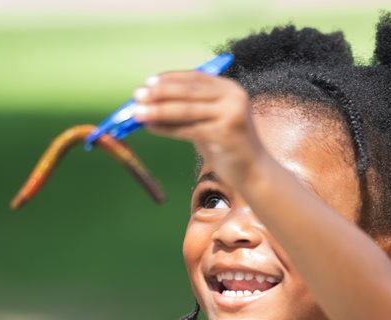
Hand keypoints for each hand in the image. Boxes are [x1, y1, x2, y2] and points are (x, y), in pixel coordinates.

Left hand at [133, 71, 263, 185]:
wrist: (253, 170)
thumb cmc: (226, 145)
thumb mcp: (209, 120)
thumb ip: (187, 108)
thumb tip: (150, 102)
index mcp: (230, 88)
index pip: (195, 77)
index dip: (170, 79)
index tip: (147, 83)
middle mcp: (233, 97)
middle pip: (189, 91)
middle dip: (159, 93)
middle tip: (136, 96)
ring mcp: (231, 115)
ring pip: (186, 110)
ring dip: (158, 111)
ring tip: (136, 113)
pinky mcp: (225, 134)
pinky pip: (188, 129)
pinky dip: (166, 128)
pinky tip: (151, 128)